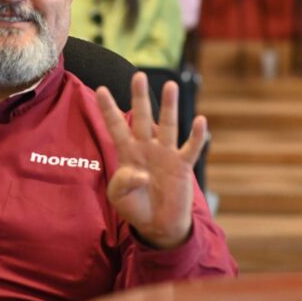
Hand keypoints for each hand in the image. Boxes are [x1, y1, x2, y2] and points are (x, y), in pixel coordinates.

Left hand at [96, 72, 206, 248]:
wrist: (157, 225)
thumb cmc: (134, 206)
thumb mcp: (119, 197)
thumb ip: (124, 183)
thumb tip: (142, 174)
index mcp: (127, 152)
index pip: (116, 126)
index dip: (108, 109)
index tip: (100, 89)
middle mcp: (147, 147)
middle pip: (142, 118)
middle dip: (140, 97)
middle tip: (138, 75)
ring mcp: (166, 154)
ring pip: (168, 125)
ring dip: (169, 106)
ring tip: (170, 85)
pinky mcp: (182, 166)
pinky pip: (190, 148)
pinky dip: (197, 136)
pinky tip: (200, 120)